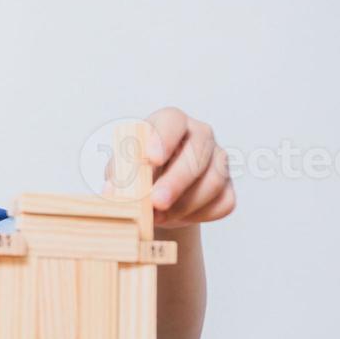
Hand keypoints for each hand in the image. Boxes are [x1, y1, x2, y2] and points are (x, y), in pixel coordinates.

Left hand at [115, 107, 235, 228]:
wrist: (157, 199)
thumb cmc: (138, 176)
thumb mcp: (122, 171)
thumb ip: (119, 176)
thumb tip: (111, 190)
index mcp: (171, 123)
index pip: (172, 121)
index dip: (164, 138)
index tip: (153, 159)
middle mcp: (200, 135)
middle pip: (197, 153)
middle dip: (176, 181)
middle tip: (156, 202)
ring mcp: (218, 160)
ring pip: (213, 181)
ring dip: (184, 204)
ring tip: (158, 217)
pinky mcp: (228, 187)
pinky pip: (223, 202)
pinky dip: (199, 215)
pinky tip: (178, 217)